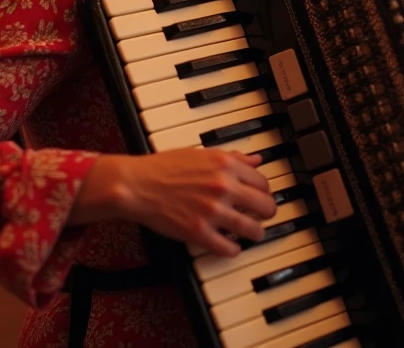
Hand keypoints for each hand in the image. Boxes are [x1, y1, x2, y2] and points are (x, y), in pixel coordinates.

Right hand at [77, 149, 275, 256]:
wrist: (136, 185)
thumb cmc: (163, 167)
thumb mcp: (201, 153)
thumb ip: (232, 157)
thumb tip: (255, 160)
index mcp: (225, 165)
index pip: (262, 182)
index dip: (263, 191)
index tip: (260, 196)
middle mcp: (223, 187)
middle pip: (265, 205)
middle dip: (267, 213)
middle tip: (262, 216)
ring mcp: (212, 211)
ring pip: (252, 229)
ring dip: (256, 233)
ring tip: (253, 234)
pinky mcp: (199, 232)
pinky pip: (229, 248)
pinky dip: (233, 250)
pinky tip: (231, 246)